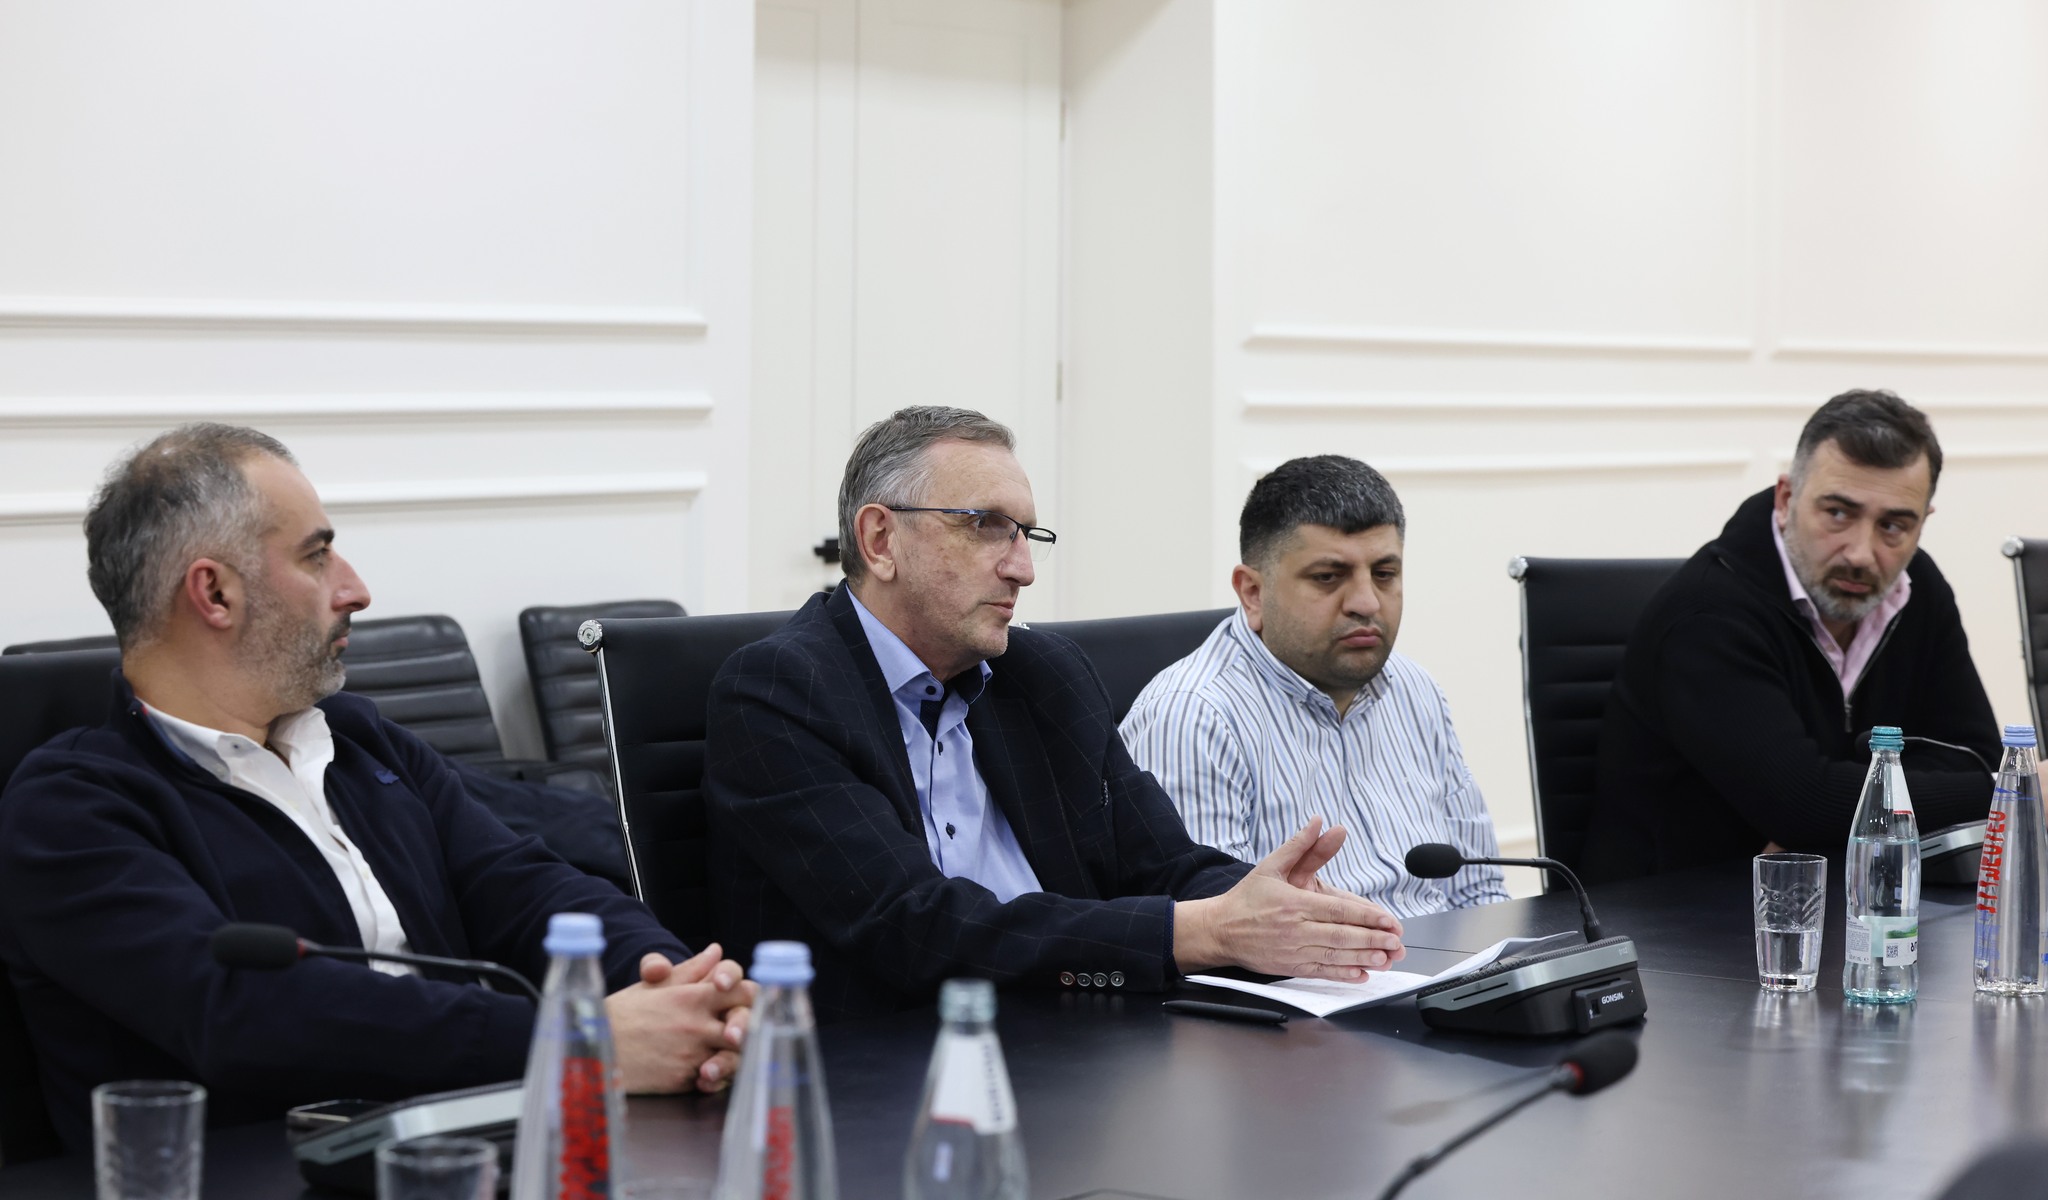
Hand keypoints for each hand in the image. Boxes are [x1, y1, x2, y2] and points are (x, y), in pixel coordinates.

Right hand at [606, 944, 757, 1093]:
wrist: (593, 1053)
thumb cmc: (621, 1017)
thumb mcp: (653, 987)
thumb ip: (690, 970)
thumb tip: (716, 951)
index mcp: (691, 998)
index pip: (743, 991)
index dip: (748, 995)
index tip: (740, 1001)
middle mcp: (697, 1026)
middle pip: (746, 1026)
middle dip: (746, 1028)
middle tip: (738, 1031)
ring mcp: (692, 1055)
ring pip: (735, 1056)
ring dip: (732, 1055)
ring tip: (720, 1053)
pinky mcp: (684, 1081)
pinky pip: (716, 1081)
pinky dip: (715, 1077)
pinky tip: (705, 1072)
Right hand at [1174, 818, 1405, 980]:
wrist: (1219, 930)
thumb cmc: (1246, 898)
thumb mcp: (1271, 866)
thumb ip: (1300, 846)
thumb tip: (1319, 822)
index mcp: (1294, 903)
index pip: (1338, 910)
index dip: (1366, 916)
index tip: (1388, 919)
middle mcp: (1295, 929)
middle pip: (1342, 935)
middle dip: (1373, 939)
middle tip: (1396, 941)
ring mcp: (1293, 950)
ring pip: (1335, 956)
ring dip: (1364, 958)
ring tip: (1387, 957)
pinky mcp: (1290, 966)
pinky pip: (1321, 972)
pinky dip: (1343, 974)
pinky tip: (1361, 974)